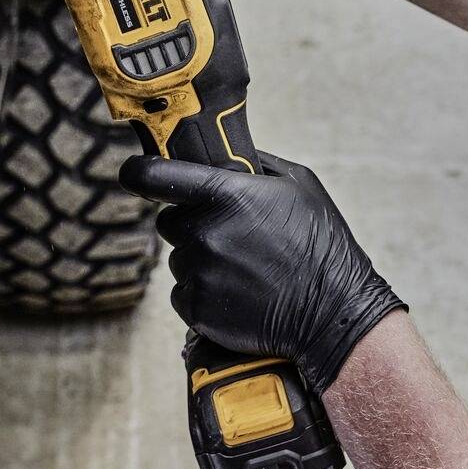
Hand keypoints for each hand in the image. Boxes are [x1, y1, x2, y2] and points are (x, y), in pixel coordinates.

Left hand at [121, 151, 404, 393]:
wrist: (333, 313)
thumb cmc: (321, 244)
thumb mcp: (299, 185)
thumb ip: (256, 164)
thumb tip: (228, 154)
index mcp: (225, 195)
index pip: (155, 177)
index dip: (139, 172)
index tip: (134, 172)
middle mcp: (204, 233)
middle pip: (168, 221)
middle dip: (189, 224)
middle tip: (227, 234)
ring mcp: (199, 273)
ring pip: (178, 259)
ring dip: (200, 261)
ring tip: (242, 270)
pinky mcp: (197, 309)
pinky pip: (183, 293)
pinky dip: (203, 294)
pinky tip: (237, 293)